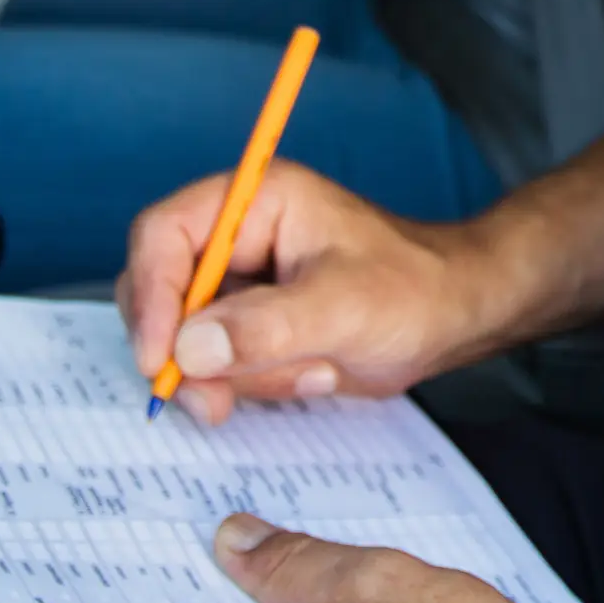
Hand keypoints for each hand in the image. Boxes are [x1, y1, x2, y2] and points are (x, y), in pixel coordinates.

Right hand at [116, 161, 519, 425]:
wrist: (454, 318)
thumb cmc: (414, 289)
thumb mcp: (343, 307)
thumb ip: (266, 326)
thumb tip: (189, 349)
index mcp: (255, 201)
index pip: (163, 236)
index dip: (149, 296)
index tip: (158, 359)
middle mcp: (237, 237)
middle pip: (161, 292)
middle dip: (188, 353)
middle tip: (214, 401)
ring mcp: (241, 284)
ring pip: (188, 340)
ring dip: (242, 374)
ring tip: (315, 369)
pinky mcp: (250, 325)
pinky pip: (220, 365)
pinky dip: (258, 384)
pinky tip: (315, 374)